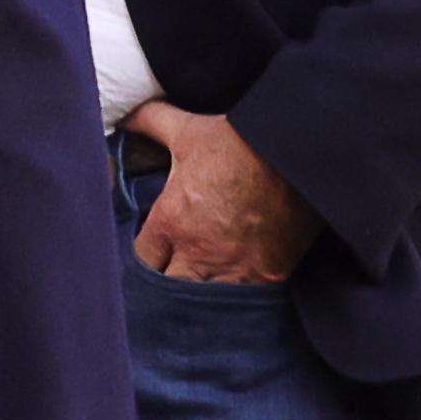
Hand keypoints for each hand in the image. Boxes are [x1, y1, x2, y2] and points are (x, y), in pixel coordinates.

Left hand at [124, 101, 318, 284]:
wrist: (293, 154)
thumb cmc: (237, 143)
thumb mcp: (186, 130)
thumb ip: (151, 124)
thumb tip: (127, 116)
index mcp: (172, 221)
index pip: (144, 258)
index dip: (149, 256)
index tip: (157, 251)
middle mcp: (198, 252)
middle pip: (171, 288)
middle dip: (171, 283)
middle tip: (178, 274)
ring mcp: (234, 269)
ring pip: (206, 303)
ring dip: (203, 294)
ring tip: (206, 288)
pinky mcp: (269, 275)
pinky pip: (245, 302)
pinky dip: (240, 300)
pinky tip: (238, 294)